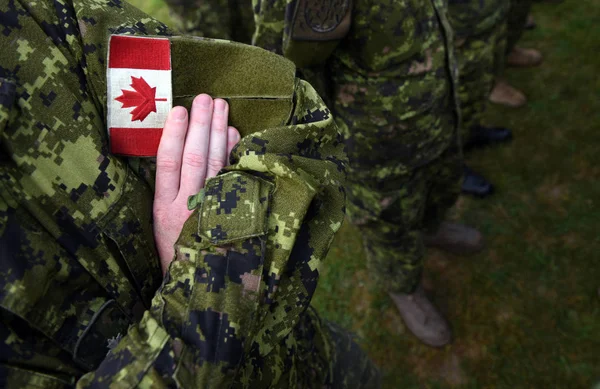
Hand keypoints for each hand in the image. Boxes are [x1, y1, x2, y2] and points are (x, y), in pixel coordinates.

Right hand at [153, 94, 239, 273]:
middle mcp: (188, 207)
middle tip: (206, 98)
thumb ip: (167, 194)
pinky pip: (235, 178)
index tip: (180, 109)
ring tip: (221, 106)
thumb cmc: (177, 252)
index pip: (167, 163)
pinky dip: (235, 155)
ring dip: (219, 132)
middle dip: (201, 125)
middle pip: (194, 157)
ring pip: (215, 164)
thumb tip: (179, 150)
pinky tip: (235, 134)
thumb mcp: (160, 226)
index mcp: (164, 210)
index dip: (173, 134)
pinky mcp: (232, 215)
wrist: (198, 287)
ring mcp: (212, 211)